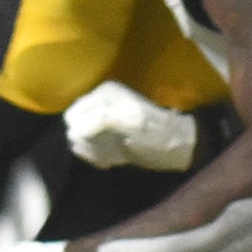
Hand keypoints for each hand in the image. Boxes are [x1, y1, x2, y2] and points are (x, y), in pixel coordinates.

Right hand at [65, 79, 198, 171]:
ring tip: (116, 155)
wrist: (178, 145)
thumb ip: (102, 120)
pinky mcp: (101, 133)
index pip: (76, 119)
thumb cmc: (159, 134)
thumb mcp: (134, 123)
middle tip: (111, 154)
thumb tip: (73, 130)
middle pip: (73, 128)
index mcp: (105, 93)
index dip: (88, 137)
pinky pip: (86, 148)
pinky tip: (115, 158)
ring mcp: (98, 117)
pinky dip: (98, 156)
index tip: (108, 149)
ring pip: (78, 140)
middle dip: (90, 145)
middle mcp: (98, 101)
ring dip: (95, 152)